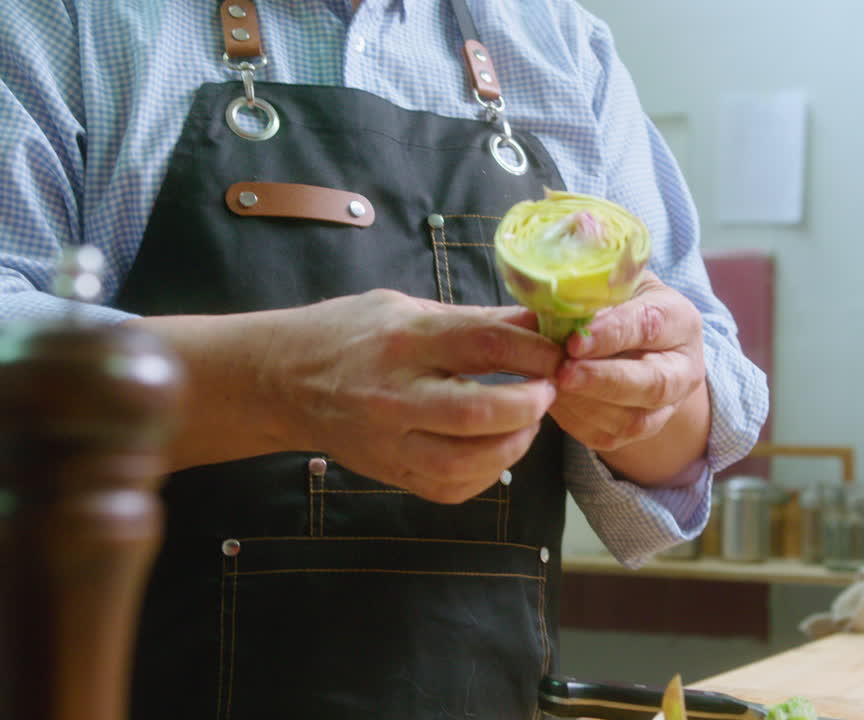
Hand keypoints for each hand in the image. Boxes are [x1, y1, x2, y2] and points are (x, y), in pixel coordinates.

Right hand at [264, 289, 561, 502]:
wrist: (281, 381)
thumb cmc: (349, 334)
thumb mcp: (408, 308)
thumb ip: (474, 321)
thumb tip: (540, 322)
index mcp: (402, 340)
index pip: (484, 344)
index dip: (535, 350)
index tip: (558, 351)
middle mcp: (393, 395)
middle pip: (478, 413)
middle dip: (530, 405)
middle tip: (548, 390)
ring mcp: (388, 442)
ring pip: (466, 462)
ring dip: (514, 445)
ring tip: (528, 421)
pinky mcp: (390, 473)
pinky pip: (451, 487)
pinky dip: (487, 473)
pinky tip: (496, 449)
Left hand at [550, 271, 705, 456]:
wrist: (643, 344)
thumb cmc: (623, 302)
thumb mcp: (619, 275)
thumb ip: (602, 256)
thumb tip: (582, 222)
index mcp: (680, 319)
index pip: (650, 327)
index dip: (613, 334)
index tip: (574, 338)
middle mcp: (683, 367)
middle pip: (652, 384)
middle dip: (603, 380)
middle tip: (561, 372)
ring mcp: (667, 405)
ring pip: (632, 418)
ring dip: (585, 404)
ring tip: (548, 385)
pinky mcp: (643, 429)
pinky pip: (610, 437)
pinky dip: (577, 422)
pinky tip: (550, 400)